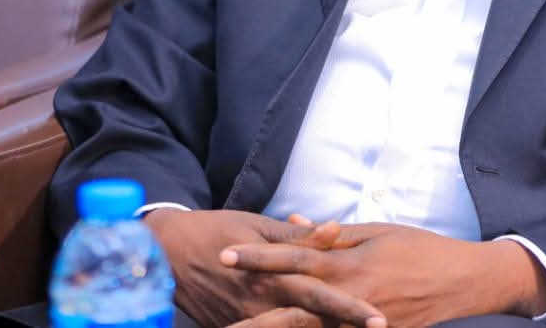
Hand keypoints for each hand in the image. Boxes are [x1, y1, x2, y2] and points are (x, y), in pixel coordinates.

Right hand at [146, 209, 383, 327]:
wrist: (165, 254)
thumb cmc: (216, 231)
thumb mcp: (258, 227)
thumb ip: (299, 237)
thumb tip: (337, 229)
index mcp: (272, 277)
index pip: (320, 296)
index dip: (351, 309)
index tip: (380, 319)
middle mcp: (262, 304)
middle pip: (311, 324)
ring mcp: (246, 322)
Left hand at [222, 222, 545, 327]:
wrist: (464, 283)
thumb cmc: (420, 249)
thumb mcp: (376, 231)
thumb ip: (332, 235)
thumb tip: (293, 224)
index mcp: (349, 266)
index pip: (294, 260)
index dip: (258, 259)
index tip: (225, 255)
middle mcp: (350, 300)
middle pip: (292, 312)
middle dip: (254, 317)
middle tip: (221, 321)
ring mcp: (361, 327)